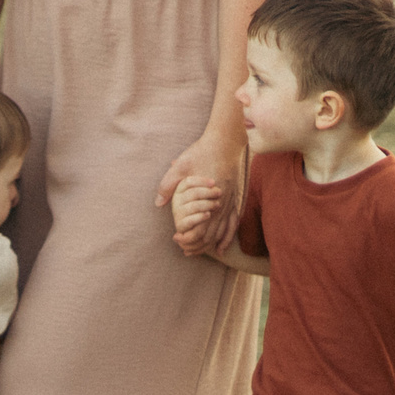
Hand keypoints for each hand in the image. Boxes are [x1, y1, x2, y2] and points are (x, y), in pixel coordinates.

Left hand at [156, 129, 243, 255]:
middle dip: (196, 246)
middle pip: (210, 235)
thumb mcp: (180, 167)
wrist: (225, 142)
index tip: (176, 239)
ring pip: (221, 233)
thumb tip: (158, 203)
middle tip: (184, 251)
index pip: (198, 228)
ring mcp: (230, 203)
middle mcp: (221, 205)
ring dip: (209, 245)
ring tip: (197, 252)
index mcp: (207, 199)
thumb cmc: (201, 153)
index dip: (187, 238)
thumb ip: (168, 185)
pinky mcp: (236, 199)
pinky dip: (226, 238)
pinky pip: (233, 224)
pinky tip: (221, 248)